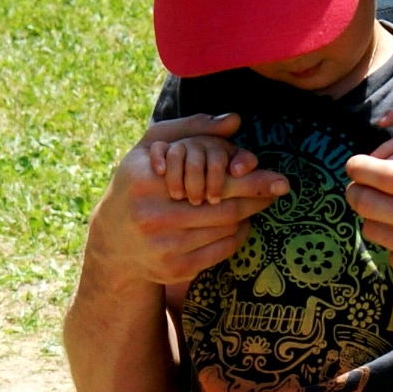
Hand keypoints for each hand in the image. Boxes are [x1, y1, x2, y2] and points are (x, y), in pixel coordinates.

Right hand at [88, 112, 287, 290]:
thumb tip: (235, 122)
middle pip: (226, 208)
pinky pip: (223, 251)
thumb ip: (191, 128)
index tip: (280, 179)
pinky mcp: (176, 270)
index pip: (213, 178)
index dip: (251, 179)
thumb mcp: (152, 147)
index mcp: (148, 180)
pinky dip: (237, 237)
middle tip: (276, 190)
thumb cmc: (138, 184)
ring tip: (251, 205)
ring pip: (227, 229)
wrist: (113, 242)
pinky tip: (237, 225)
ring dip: (246, 217)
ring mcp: (165, 247)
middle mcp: (154, 215)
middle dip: (257, 198)